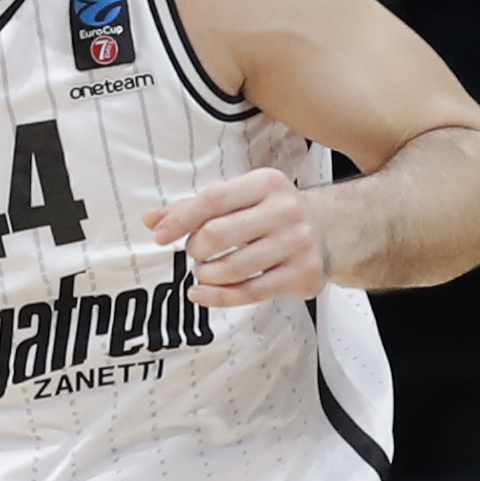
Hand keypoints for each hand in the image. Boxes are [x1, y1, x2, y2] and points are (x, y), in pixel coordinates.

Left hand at [146, 166, 324, 305]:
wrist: (329, 230)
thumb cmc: (271, 213)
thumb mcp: (239, 199)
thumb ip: (195, 208)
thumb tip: (151, 220)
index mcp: (265, 183)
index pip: (212, 200)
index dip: (180, 220)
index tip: (160, 236)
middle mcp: (285, 210)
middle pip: (219, 234)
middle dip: (196, 249)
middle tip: (195, 254)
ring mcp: (297, 243)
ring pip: (233, 268)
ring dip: (206, 275)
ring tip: (204, 271)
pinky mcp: (302, 273)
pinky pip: (251, 292)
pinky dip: (218, 297)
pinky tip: (200, 293)